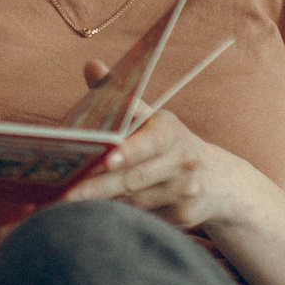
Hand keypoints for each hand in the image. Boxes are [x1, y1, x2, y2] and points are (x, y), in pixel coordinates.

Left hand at [62, 83, 244, 232]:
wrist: (217, 180)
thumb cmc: (167, 143)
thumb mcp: (151, 118)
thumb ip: (119, 98)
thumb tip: (91, 66)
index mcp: (171, 132)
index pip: (149, 142)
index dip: (129, 151)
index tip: (107, 158)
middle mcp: (183, 162)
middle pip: (135, 178)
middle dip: (99, 187)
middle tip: (67, 193)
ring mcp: (185, 193)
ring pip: (135, 202)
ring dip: (103, 205)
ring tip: (69, 206)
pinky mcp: (183, 218)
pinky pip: (143, 219)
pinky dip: (119, 218)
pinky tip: (95, 218)